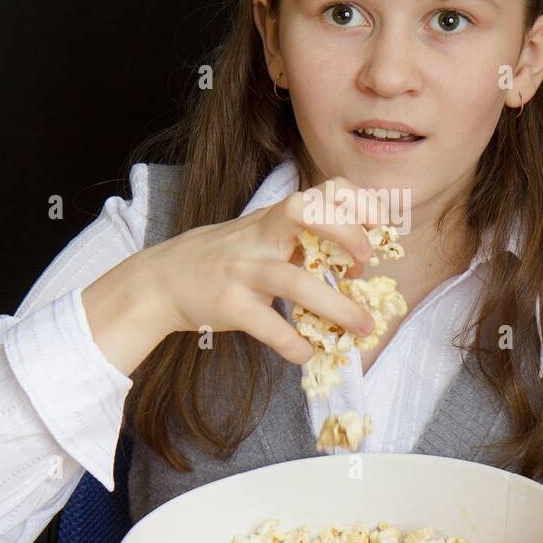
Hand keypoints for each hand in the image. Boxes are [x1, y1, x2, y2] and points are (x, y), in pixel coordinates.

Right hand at [138, 175, 378, 362]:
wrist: (162, 281)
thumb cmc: (224, 259)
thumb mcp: (263, 238)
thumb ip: (305, 243)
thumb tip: (360, 262)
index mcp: (274, 218)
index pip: (321, 191)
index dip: (357, 203)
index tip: (380, 227)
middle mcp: (260, 236)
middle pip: (305, 211)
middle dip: (346, 232)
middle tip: (367, 262)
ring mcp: (243, 270)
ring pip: (294, 280)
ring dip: (335, 306)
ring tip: (362, 326)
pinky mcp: (229, 305)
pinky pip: (270, 326)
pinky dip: (295, 344)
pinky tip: (308, 351)